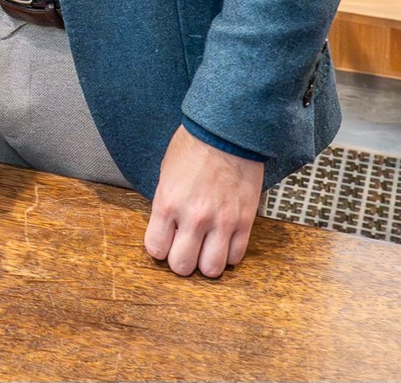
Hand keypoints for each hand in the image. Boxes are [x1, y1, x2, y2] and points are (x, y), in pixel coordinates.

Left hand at [143, 125, 263, 277]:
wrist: (227, 132)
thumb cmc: (193, 147)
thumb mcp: (166, 174)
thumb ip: (166, 205)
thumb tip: (167, 229)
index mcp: (168, 203)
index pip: (156, 249)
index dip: (160, 248)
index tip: (165, 242)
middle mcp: (193, 217)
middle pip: (182, 266)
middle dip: (181, 261)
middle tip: (185, 249)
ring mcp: (221, 221)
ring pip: (211, 269)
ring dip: (206, 263)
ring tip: (205, 249)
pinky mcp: (245, 221)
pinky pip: (236, 256)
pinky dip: (229, 254)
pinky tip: (224, 241)